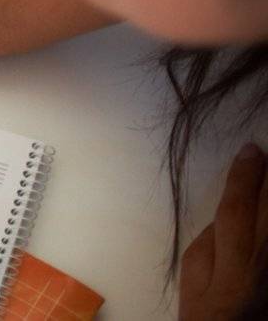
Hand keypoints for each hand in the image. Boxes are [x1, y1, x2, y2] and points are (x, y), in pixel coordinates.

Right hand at [180, 143, 267, 319]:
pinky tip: (266, 202)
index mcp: (237, 262)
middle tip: (266, 153)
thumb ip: (208, 238)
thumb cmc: (208, 310)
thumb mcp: (193, 274)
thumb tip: (227, 208)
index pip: (240, 207)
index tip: (250, 149)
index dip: (244, 175)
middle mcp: (267, 260)